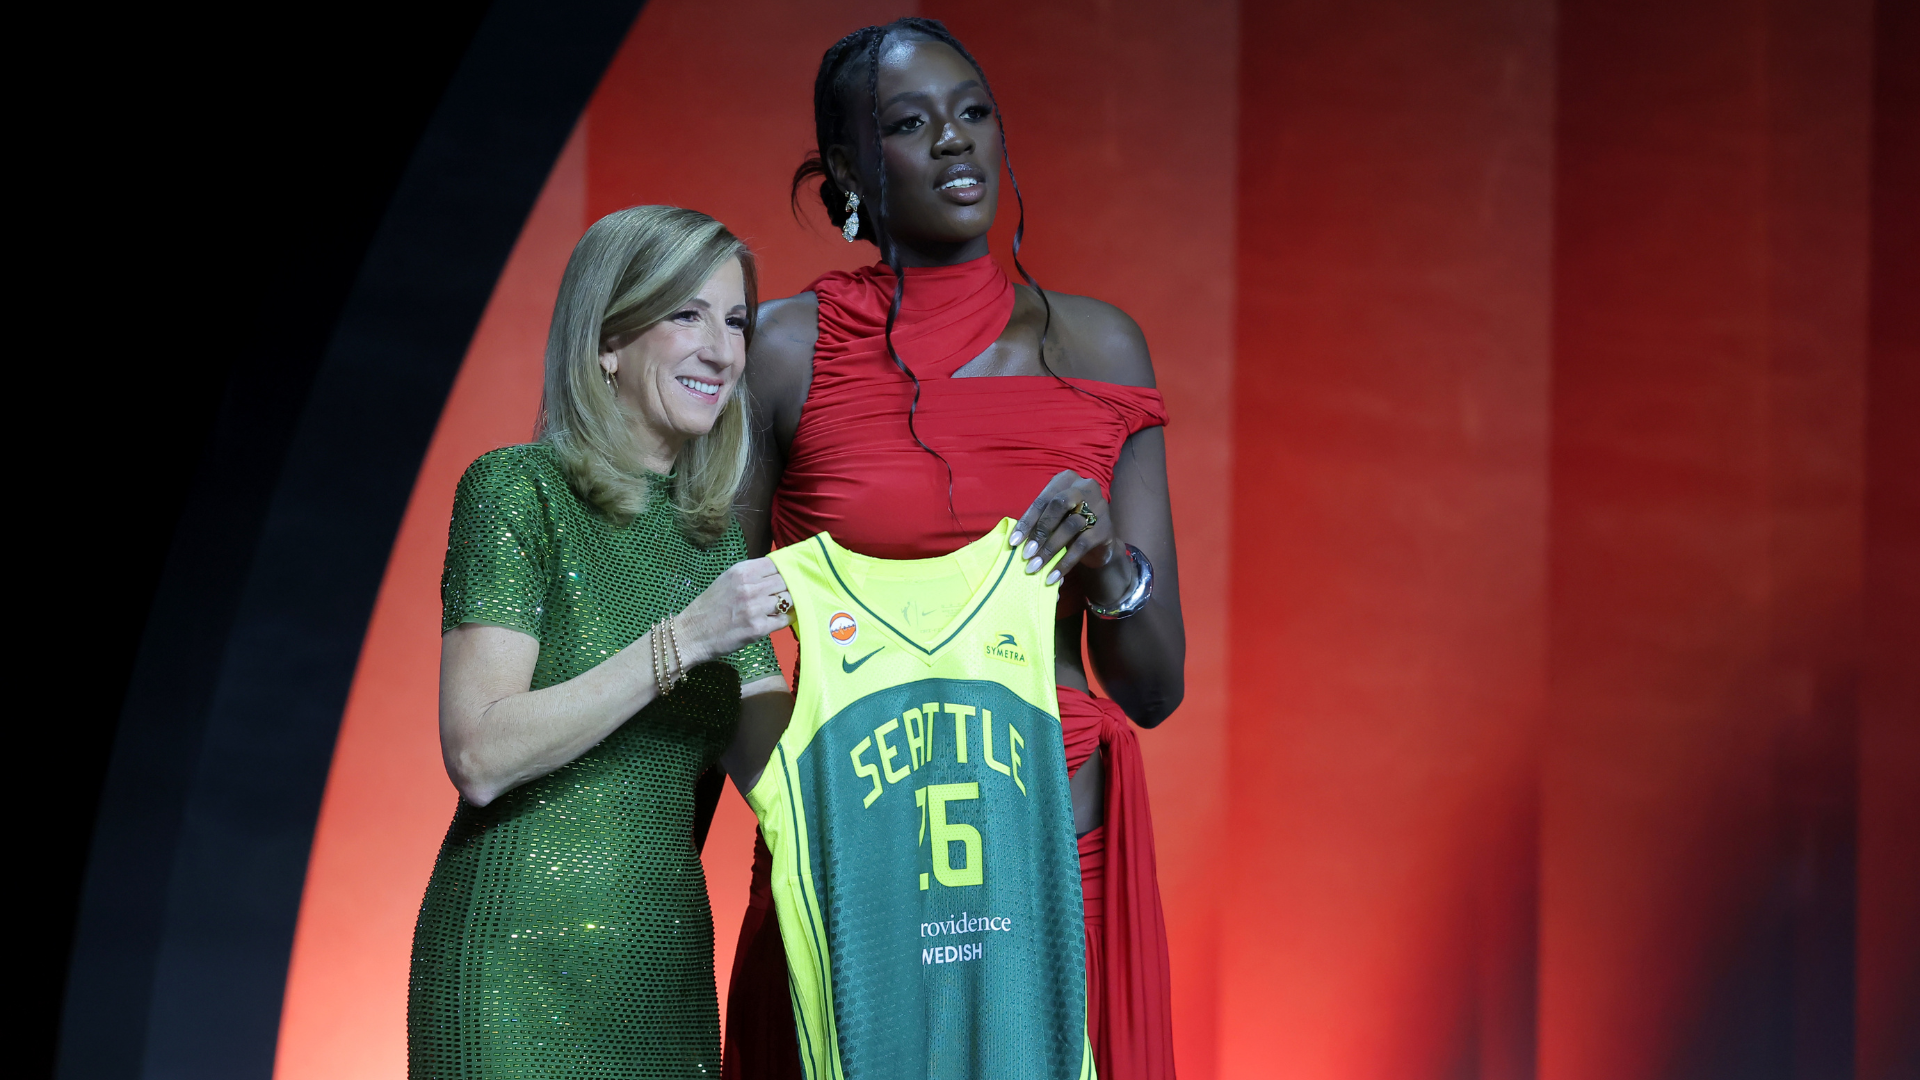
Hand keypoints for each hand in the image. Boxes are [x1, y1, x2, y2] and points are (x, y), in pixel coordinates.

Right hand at [675, 558, 792, 663]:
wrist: (691, 634)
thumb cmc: (709, 607)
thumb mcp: (726, 580)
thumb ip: (750, 574)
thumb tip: (777, 572)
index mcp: (741, 572)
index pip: (777, 564)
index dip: (784, 570)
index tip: (786, 576)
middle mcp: (749, 587)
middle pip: (786, 581)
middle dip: (789, 587)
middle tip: (785, 594)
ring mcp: (754, 608)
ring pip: (788, 599)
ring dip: (788, 604)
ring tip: (782, 608)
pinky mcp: (758, 628)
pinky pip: (784, 619)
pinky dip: (785, 619)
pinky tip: (778, 619)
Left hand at [1009, 471, 1133, 604]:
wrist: (1099, 543)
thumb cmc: (1068, 525)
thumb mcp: (1053, 518)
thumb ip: (1038, 521)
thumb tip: (1017, 541)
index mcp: (1067, 480)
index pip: (1043, 499)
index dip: (1027, 521)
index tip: (1014, 542)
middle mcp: (1085, 487)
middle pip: (1059, 505)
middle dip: (1040, 530)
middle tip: (1026, 553)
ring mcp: (1099, 506)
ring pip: (1070, 525)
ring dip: (1050, 548)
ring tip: (1035, 566)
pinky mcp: (1105, 528)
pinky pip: (1082, 545)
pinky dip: (1065, 562)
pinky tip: (1053, 575)